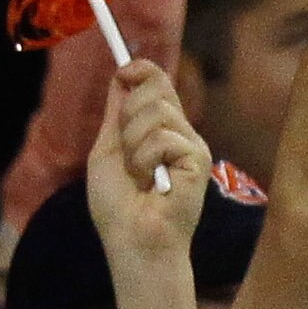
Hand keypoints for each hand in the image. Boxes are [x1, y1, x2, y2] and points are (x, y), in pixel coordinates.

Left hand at [88, 59, 213, 259]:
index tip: (123, 72)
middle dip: (129, 112)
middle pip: (158, 83)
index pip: (158, 80)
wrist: (132, 239)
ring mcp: (191, 144)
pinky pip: (163, 137)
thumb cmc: (118, 204)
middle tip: (127, 149)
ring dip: (134, 142)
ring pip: (157, 110)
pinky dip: (145, 159)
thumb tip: (121, 75)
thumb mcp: (109, 148)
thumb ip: (117, 113)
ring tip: (138, 172)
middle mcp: (179, 131)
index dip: (140, 69)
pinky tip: (151, 183)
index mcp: (159, 127)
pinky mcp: (198, 159)